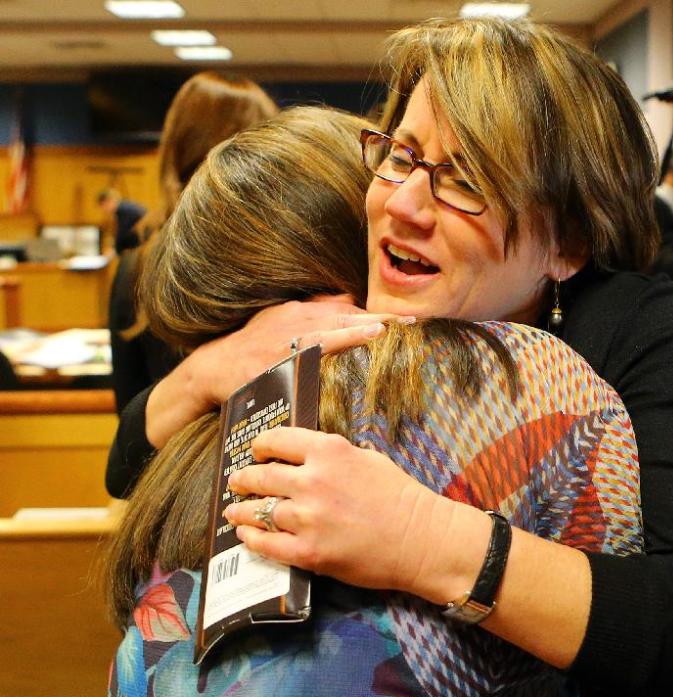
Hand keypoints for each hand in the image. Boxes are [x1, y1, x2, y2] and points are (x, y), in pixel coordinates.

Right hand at [145, 296, 407, 447]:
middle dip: (380, 318)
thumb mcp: (281, 323)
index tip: (407, 319)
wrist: (210, 368)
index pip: (347, 310)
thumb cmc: (251, 348)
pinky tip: (352, 346)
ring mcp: (285, 339)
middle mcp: (296, 320)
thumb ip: (315, 315)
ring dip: (359, 328)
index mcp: (301, 313)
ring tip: (386, 328)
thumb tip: (348, 304)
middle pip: (346, 316)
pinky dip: (333, 346)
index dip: (377, 314)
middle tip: (414, 322)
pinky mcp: (275, 360)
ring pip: (330, 330)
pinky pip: (309, 354)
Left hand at [223, 427, 490, 599]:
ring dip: (240, 511)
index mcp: (329, 451)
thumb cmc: (401, 497)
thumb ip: (336, 456)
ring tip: (233, 512)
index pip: (276, 440)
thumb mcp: (368, 459)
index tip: (256, 452)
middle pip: (260, 476)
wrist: (421, 539)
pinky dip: (252, 541)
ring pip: (257, 512)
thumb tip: (309, 458)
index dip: (260, 446)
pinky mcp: (308, 552)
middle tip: (237, 482)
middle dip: (243, 479)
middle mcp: (312, 481)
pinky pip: (266, 545)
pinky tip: (246, 538)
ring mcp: (307, 519)